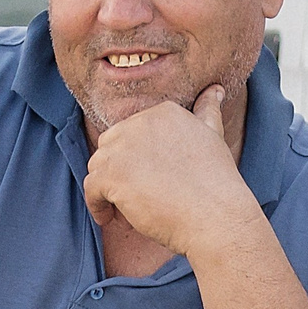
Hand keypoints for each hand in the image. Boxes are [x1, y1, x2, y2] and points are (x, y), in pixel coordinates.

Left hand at [80, 88, 259, 263]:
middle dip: (118, 171)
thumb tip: (216, 90)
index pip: (132, 132)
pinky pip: (91, 189)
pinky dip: (97, 205)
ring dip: (108, 189)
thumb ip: (207, 111)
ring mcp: (123, 148)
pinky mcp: (112, 175)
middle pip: (110, 146)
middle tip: (137, 196)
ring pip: (99, 167)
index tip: (150, 179)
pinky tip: (110, 218)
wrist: (215, 215)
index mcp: (163, 112)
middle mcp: (140, 123)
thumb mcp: (213, 135)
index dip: (136, 159)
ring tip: (128, 211)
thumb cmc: (216, 183)